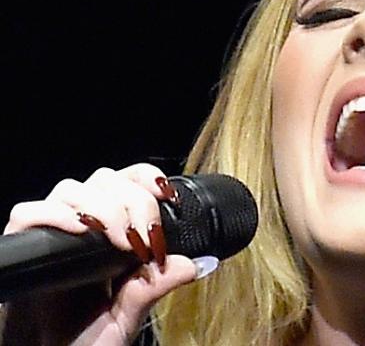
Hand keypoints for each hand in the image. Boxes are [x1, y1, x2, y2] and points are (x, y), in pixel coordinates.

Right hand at [1, 163, 206, 344]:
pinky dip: (54, 214)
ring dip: (102, 207)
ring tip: (120, 241)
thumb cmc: (86, 338)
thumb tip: (197, 264)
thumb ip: (156, 286)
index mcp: (113, 229)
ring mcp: (53, 232)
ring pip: (72, 189)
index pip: (129, 181)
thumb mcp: (130, 313)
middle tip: (143, 239)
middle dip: (133, 201)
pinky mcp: (23, 245)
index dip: (148, 179)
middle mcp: (83, 223)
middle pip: (106, 180)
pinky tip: (77, 230)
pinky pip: (28, 213)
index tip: (168, 197)